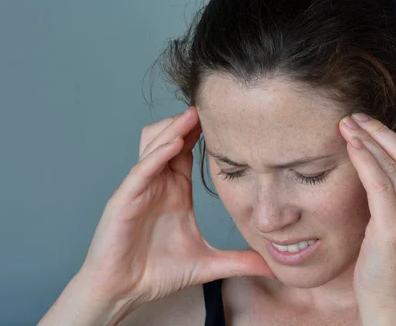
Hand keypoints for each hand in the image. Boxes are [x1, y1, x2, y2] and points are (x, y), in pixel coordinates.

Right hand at [78, 107, 272, 306]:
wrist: (125, 293)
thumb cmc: (158, 273)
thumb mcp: (208, 263)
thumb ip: (239, 261)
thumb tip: (272, 267)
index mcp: (176, 190)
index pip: (189, 150)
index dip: (205, 131)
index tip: (230, 115)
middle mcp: (158, 183)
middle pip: (172, 138)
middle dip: (190, 120)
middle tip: (215, 103)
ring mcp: (140, 189)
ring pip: (154, 145)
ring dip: (173, 129)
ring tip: (195, 114)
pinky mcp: (124, 200)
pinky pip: (141, 170)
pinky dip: (156, 155)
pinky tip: (174, 144)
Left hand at [338, 113, 395, 323]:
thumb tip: (394, 164)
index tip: (376, 125)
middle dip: (380, 131)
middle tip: (358, 117)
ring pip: (390, 165)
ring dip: (365, 140)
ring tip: (348, 125)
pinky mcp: (395, 227)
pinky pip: (377, 181)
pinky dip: (363, 158)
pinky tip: (351, 145)